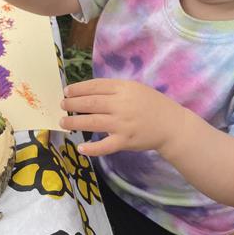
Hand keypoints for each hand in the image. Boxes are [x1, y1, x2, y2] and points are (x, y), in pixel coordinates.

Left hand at [60, 79, 183, 155]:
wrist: (171, 124)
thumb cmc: (151, 103)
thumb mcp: (134, 88)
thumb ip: (114, 89)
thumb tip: (89, 91)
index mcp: (123, 88)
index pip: (95, 86)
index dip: (78, 88)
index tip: (67, 91)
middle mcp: (121, 104)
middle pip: (90, 103)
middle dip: (72, 103)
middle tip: (62, 105)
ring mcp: (122, 123)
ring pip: (93, 122)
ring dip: (75, 122)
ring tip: (64, 122)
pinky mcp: (125, 141)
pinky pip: (105, 146)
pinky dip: (92, 148)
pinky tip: (81, 147)